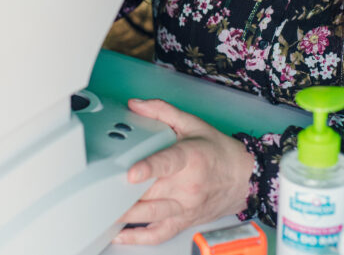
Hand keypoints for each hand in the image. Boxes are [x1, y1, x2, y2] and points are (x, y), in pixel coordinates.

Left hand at [113, 98, 254, 244]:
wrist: (244, 178)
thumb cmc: (220, 152)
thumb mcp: (194, 124)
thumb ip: (162, 112)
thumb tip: (136, 105)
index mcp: (190, 158)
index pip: (167, 163)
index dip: (148, 168)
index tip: (131, 173)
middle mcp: (188, 186)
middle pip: (151, 192)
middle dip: (124, 193)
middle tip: (99, 191)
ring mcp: (185, 207)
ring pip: (151, 216)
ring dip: (125, 216)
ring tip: (103, 212)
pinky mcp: (183, 221)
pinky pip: (159, 235)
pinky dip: (138, 238)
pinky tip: (120, 236)